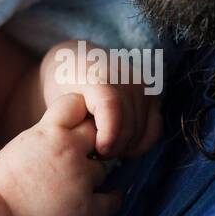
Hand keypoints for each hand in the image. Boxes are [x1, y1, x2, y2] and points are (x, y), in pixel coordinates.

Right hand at [0, 92, 122, 215]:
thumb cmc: (2, 178)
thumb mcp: (24, 142)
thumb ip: (47, 133)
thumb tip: (65, 130)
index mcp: (49, 130)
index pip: (77, 103)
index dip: (80, 113)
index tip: (78, 122)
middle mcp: (69, 149)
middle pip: (98, 133)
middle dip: (93, 142)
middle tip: (84, 153)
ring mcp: (79, 178)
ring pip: (103, 169)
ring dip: (94, 174)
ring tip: (81, 181)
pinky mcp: (85, 207)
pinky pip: (111, 201)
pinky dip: (113, 199)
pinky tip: (111, 196)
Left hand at [41, 39, 164, 158]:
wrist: (75, 62)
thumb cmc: (63, 85)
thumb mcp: (60, 102)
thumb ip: (72, 121)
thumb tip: (90, 145)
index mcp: (98, 72)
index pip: (112, 106)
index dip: (109, 135)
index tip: (98, 150)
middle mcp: (126, 75)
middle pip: (131, 124)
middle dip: (114, 147)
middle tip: (95, 153)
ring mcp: (142, 84)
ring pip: (144, 130)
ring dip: (125, 147)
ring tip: (103, 145)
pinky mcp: (152, 95)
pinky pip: (154, 129)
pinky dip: (139, 143)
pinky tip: (119, 144)